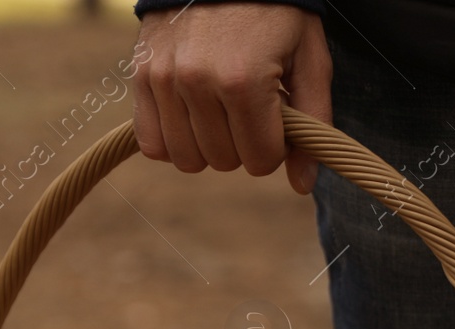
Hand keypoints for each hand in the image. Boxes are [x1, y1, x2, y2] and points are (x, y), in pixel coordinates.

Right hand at [132, 3, 331, 194]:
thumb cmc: (277, 12)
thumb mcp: (310, 59)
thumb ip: (313, 123)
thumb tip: (303, 186)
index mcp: (245, 81)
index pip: (260, 161)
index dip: (275, 146)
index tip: (277, 117)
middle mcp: (198, 82)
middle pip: (225, 162)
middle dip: (244, 144)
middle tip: (250, 107)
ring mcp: (164, 79)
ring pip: (188, 159)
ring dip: (209, 145)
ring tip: (221, 110)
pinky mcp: (141, 76)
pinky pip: (152, 143)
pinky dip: (173, 141)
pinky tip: (192, 118)